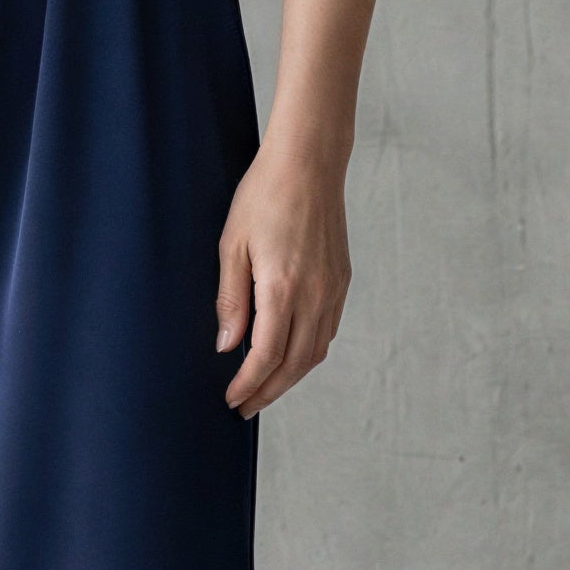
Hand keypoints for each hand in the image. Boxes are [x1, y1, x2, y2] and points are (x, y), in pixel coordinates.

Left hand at [214, 145, 351, 415]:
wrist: (309, 163)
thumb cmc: (263, 196)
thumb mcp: (232, 245)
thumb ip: (231, 299)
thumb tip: (228, 346)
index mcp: (283, 288)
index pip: (266, 356)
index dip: (248, 384)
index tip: (231, 400)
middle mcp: (315, 295)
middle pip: (295, 364)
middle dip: (268, 391)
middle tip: (245, 407)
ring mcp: (332, 289)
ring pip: (315, 352)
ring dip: (290, 377)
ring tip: (265, 388)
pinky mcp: (341, 280)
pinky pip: (328, 330)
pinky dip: (308, 352)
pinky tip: (289, 354)